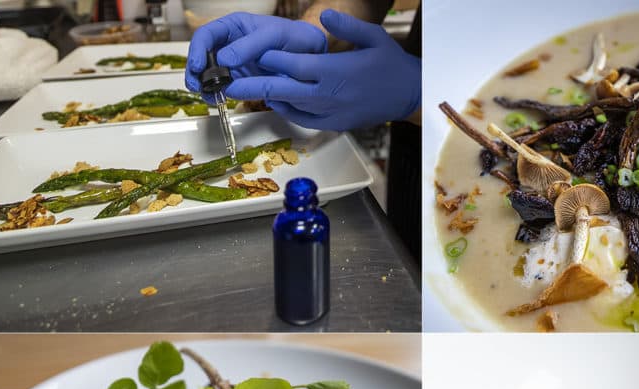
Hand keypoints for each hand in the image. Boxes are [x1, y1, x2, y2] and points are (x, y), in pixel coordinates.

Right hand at [185, 13, 326, 93]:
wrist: (310, 56)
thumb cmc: (293, 38)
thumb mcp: (274, 35)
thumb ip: (249, 45)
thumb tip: (224, 59)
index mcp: (233, 27)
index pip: (206, 35)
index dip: (197, 50)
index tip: (197, 66)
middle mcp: (229, 45)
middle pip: (201, 56)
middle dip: (195, 72)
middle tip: (196, 86)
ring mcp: (233, 64)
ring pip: (208, 75)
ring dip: (203, 86)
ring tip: (207, 97)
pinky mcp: (240, 81)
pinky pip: (222, 88)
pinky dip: (216, 95)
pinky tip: (217, 101)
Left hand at [225, 10, 420, 130]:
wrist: (410, 96)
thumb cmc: (392, 65)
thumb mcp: (373, 37)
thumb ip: (346, 24)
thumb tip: (323, 13)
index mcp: (334, 70)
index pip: (292, 65)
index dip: (269, 59)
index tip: (250, 54)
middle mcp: (328, 94)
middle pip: (283, 90)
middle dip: (253, 86)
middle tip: (228, 85)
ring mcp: (331, 112)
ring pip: (291, 106)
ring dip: (268, 98)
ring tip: (246, 92)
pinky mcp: (336, 124)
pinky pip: (305, 120)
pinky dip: (288, 112)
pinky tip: (276, 103)